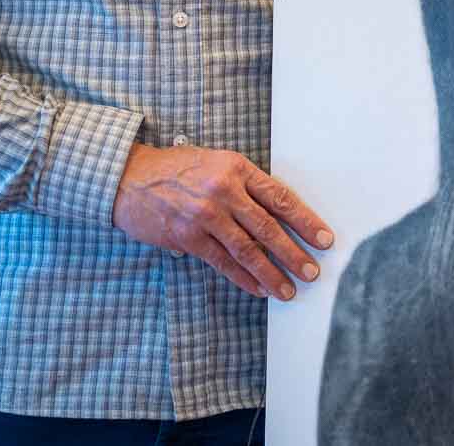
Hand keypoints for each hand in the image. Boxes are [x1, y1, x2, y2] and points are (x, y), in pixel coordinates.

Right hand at [113, 144, 334, 300]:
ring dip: (271, 272)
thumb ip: (245, 185)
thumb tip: (277, 214)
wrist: (129, 178)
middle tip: (312, 271)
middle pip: (268, 227)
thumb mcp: (217, 163)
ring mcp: (205, 216)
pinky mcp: (188, 237)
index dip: (305, 221)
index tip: (323, 238)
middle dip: (294, 252)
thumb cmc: (177, 169)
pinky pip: (222, 262)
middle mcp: (224, 191)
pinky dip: (242, 277)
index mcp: (237, 168)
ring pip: (247, 249)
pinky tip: (258, 288)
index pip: (280, 197)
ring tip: (289, 289)